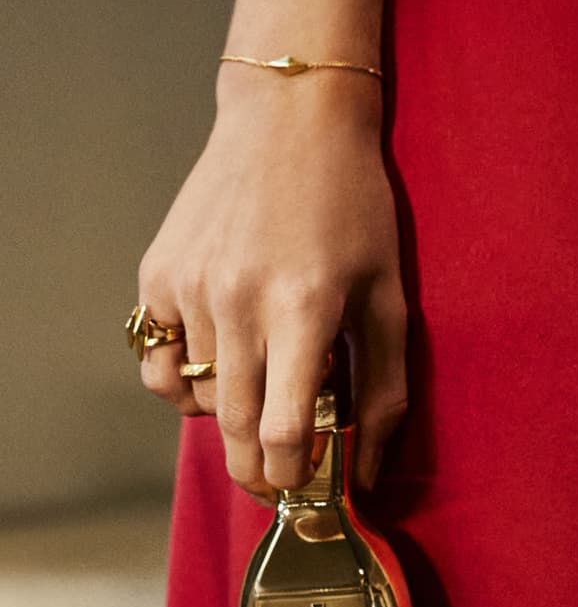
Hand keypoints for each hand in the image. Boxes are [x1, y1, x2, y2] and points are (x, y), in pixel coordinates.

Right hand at [137, 68, 407, 501]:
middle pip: (236, 431)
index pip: (286, 433)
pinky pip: (157, 364)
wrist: (290, 120)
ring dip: (231, 420)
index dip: (295, 478)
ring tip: (260, 397)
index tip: (307, 487)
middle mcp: (239, 301)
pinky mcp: (158, 275)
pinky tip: (218, 366)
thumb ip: (384, 390)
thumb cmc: (354, 207)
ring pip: (197, 400)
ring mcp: (190, 288)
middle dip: (260, 473)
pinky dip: (183, 384)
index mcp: (305, 308)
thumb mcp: (390, 295)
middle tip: (279, 479)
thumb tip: (365, 472)